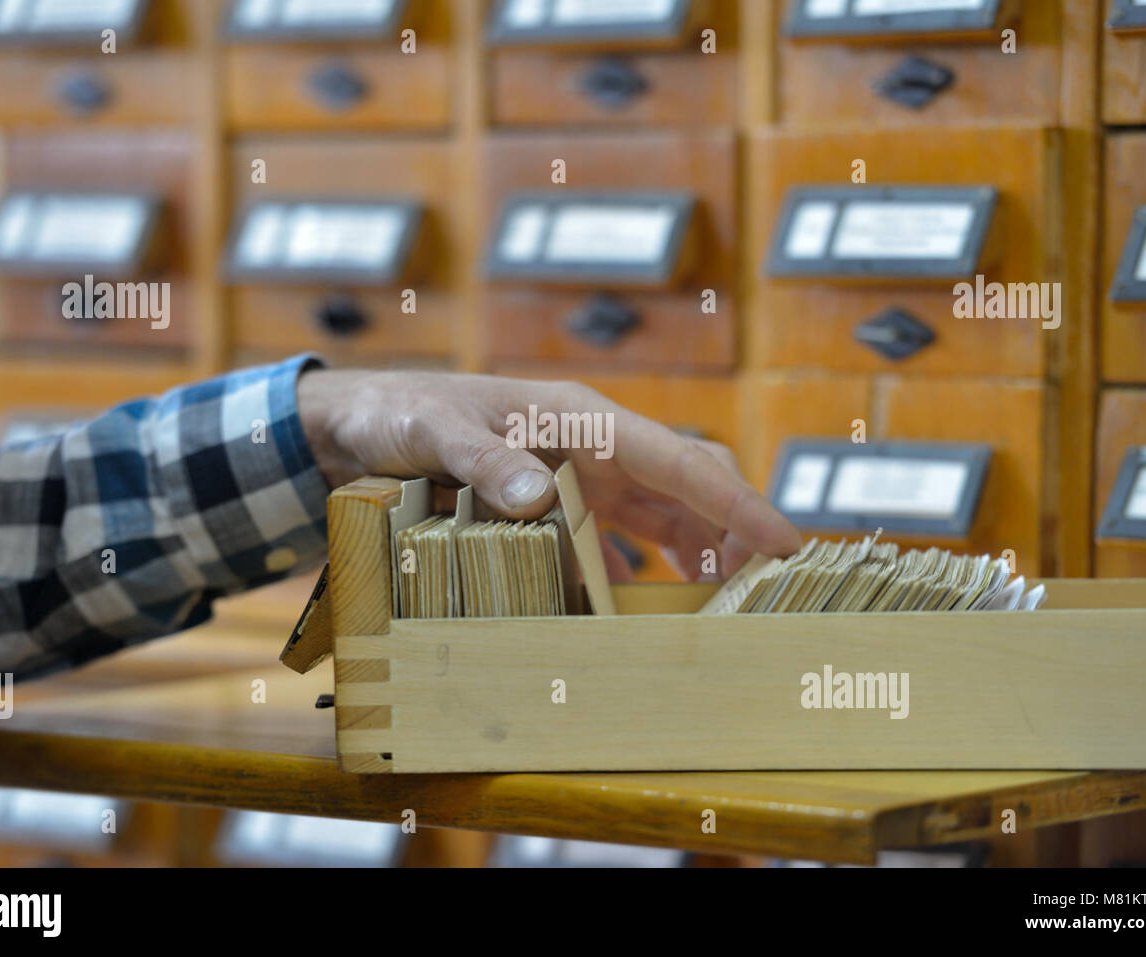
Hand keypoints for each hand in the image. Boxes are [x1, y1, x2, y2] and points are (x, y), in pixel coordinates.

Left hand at [297, 368, 800, 579]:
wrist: (362, 422)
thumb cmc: (401, 414)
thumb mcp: (434, 431)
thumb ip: (482, 459)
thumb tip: (539, 496)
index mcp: (580, 419)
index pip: (676, 459)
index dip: (735, 501)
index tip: (783, 542)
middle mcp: (593, 446)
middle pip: (688, 484)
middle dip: (734, 528)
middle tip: (766, 590)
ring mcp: (581, 475)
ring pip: (667, 512)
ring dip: (702, 551)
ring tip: (730, 606)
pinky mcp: (563, 502)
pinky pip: (625, 534)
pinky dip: (652, 563)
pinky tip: (661, 601)